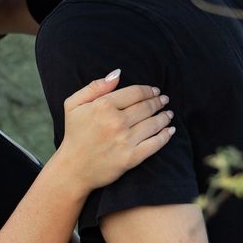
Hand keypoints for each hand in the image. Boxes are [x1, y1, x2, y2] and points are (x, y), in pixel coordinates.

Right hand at [58, 71, 174, 192]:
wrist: (73, 169)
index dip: (148, 90)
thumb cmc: (74, 134)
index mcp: (103, 106)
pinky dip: (166, 136)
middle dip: (158, 102)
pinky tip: (170, 130)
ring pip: (153, 123)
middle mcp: (116, 122)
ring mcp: (125, 140)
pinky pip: (155, 143)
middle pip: (146, 107)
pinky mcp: (131, 158)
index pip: (135, 93)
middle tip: (164, 100)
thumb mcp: (73, 104)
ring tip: (168, 114)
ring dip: (165, 117)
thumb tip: (118, 74)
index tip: (154, 91)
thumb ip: (95, 87)